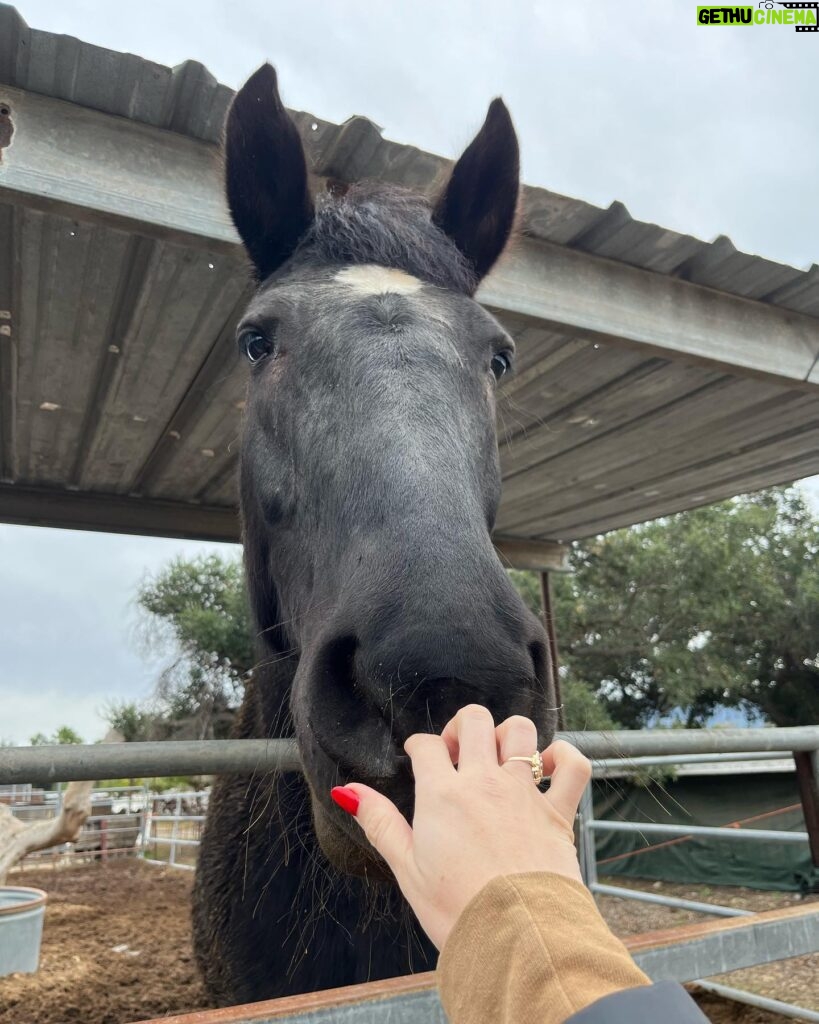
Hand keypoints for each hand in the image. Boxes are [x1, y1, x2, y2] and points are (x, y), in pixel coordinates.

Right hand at [332, 703, 590, 949]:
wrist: (518, 938)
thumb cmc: (458, 910)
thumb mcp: (406, 869)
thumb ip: (379, 823)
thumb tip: (347, 792)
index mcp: (442, 795)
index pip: (426, 745)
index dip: (419, 745)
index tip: (418, 756)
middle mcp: (484, 782)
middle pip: (474, 721)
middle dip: (461, 727)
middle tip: (456, 752)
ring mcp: (524, 793)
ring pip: (520, 730)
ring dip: (507, 734)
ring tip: (498, 755)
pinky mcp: (559, 812)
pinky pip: (572, 765)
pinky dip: (564, 756)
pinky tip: (549, 766)